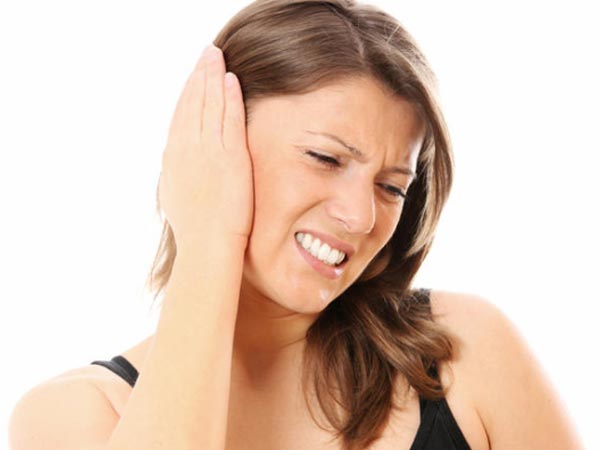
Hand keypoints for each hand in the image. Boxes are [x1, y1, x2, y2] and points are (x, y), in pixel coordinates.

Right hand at [158, 44, 253, 247]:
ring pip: (208, 105)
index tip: (193, 77)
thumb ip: (179, 175)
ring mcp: (207, 151)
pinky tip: (231, 80)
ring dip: (212, 78)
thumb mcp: (176, 197)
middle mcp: (186, 149)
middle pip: (191, 103)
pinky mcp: (229, 156)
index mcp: (173, 158)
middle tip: (205, 55)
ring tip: (216, 57)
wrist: (206, 246)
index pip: (180, 116)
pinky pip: (228, 119)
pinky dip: (229, 97)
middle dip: (198, 76)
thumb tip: (178, 168)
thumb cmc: (195, 231)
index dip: (187, 93)